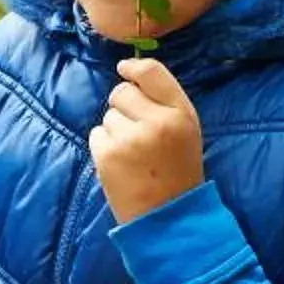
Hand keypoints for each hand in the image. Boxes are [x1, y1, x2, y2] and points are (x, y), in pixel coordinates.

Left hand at [89, 58, 204, 224]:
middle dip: (124, 106)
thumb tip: (128, 69)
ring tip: (132, 153)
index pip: (152, 72)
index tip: (125, 69)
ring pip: (108, 115)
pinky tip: (121, 163)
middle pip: (122, 91)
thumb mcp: (186, 130)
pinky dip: (104, 146)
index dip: (134, 67)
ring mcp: (129, 138)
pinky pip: (96, 134)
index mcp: (181, 113)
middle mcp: (156, 122)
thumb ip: (164, 100)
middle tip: (137, 132)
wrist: (168, 216)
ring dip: (115, 130)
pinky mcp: (107, 155)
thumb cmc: (178, 170)